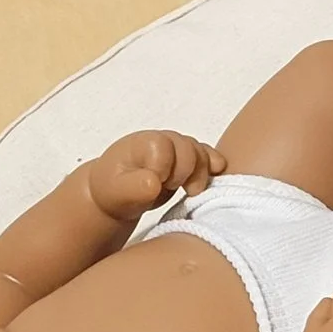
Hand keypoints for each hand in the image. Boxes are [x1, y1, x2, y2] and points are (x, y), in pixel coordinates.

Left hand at [81, 129, 223, 225]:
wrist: (118, 191)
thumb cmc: (115, 189)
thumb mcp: (117, 192)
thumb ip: (133, 188)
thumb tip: (154, 183)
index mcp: (144, 142)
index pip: (164, 150)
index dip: (163, 171)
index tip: (154, 185)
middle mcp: (164, 139)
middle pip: (188, 149)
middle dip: (184, 173)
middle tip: (170, 188)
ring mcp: (178, 148)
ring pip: (201, 153)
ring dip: (200, 173)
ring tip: (189, 191)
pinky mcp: (189, 159)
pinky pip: (208, 156)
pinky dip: (214, 164)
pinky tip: (217, 171)